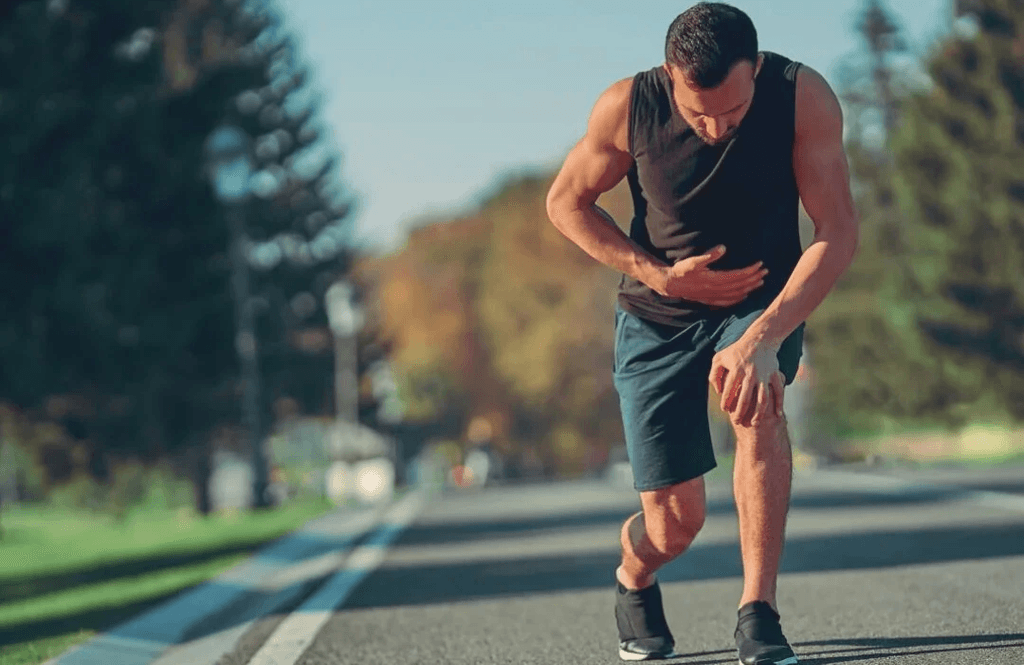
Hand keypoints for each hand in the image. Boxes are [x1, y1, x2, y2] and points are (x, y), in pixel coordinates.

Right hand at [653, 246, 767, 306]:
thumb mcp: (694, 260)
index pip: (737, 276)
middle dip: (754, 279)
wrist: (670, 284)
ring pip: (736, 294)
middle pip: (740, 285)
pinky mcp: (709, 299)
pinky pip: (727, 302)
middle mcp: (715, 289)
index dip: (750, 271)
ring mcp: (713, 296)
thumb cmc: (681, 271)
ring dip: (749, 289)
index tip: (760, 265)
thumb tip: (723, 248)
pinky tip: (744, 297)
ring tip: (760, 283)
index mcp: (714, 279)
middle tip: (766, 273)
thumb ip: (709, 255)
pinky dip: (737, 300)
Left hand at [709, 339, 784, 426]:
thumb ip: (714, 374)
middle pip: (744, 399)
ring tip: (755, 423)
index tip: (725, 409)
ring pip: (762, 399)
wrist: (760, 340)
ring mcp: (764, 375)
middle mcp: (750, 374)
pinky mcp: (775, 375)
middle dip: (740, 413)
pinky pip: (778, 391)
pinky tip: (778, 415)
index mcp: (736, 370)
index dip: (726, 402)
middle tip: (737, 421)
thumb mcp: (719, 358)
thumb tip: (718, 392)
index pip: (728, 391)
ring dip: (759, 413)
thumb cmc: (736, 351)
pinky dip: (780, 403)